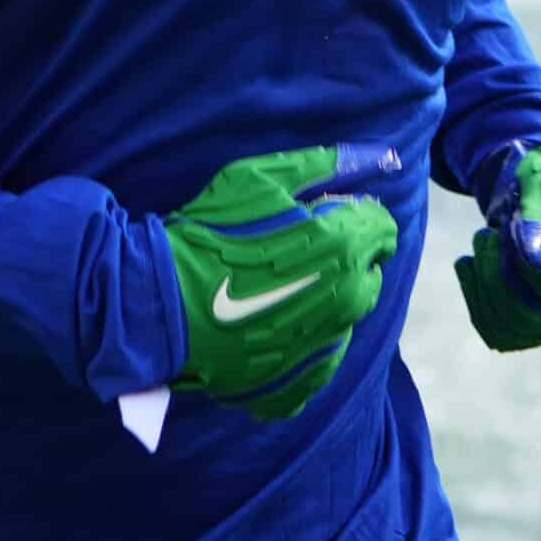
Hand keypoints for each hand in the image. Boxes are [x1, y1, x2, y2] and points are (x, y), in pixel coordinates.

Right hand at [163, 144, 401, 420]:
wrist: (159, 304)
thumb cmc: (208, 233)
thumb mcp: (259, 179)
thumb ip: (323, 164)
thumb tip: (379, 156)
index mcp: (343, 249)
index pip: (381, 228)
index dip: (353, 215)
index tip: (322, 216)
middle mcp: (346, 303)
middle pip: (367, 275)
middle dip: (343, 260)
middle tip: (292, 253)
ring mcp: (323, 350)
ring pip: (344, 319)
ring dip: (322, 302)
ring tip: (272, 291)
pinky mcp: (297, 384)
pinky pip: (318, 361)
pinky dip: (301, 346)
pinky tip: (266, 328)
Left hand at [453, 143, 540, 351]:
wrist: (536, 192)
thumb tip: (537, 264)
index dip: (523, 261)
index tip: (508, 227)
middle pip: (536, 317)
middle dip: (497, 274)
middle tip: (485, 235)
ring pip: (514, 328)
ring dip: (483, 285)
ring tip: (481, 244)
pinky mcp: (540, 327)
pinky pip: (500, 332)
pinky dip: (476, 299)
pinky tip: (469, 266)